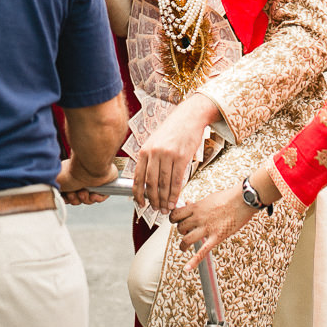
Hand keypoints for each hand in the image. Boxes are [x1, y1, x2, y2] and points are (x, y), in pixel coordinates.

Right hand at [56, 157, 116, 205]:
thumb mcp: (56, 181)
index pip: (68, 192)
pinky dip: (97, 198)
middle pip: (78, 197)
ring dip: (85, 199)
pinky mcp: (104, 182)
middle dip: (75, 199)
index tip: (65, 198)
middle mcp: (81, 178)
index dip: (67, 198)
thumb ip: (54, 188)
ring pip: (89, 199)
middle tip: (74, 194)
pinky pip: (101, 197)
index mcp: (71, 175)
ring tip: (84, 192)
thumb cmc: (72, 172)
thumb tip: (57, 193)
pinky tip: (93, 195)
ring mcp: (93, 181)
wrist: (89, 167)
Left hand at [132, 95, 215, 213]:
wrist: (188, 117)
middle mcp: (154, 153)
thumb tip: (145, 180)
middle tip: (155, 209)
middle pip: (151, 183)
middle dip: (152, 199)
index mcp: (144, 150)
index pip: (138, 177)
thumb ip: (149, 159)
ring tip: (165, 209)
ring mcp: (167, 155)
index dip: (138, 193)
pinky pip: (176, 180)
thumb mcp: (154, 142)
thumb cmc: (171, 130)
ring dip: (164, 199)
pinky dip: (175, 193)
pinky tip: (174, 201)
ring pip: (164, 183)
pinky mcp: (181, 157)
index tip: (140, 203)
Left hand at [170, 185, 256, 269]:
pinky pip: (202, 251)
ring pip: (187, 239)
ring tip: (183, 247)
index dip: (174, 219)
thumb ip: (198, 204)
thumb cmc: (228, 197)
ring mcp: (207, 229)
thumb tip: (188, 204)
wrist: (242, 200)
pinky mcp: (216, 237)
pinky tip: (187, 268)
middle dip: (181, 231)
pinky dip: (194, 261)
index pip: (176, 215)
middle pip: (180, 228)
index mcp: (196, 207)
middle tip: (185, 232)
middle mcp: (198, 218)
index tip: (176, 221)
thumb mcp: (209, 198)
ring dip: (183, 245)